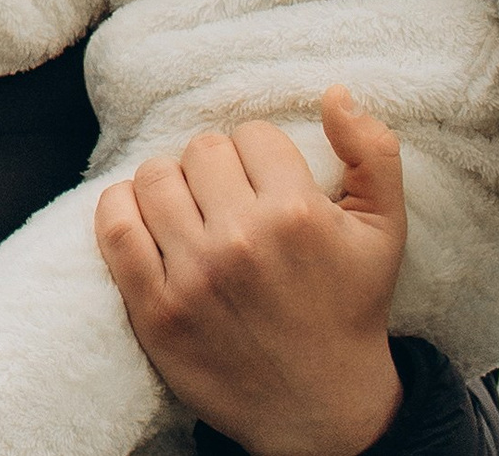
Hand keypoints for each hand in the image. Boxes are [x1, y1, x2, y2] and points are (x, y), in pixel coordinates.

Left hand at [94, 87, 405, 455]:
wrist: (321, 406)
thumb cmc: (349, 307)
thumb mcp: (384, 231)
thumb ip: (374, 153)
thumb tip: (336, 93)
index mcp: (297, 215)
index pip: (251, 135)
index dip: (260, 155)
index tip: (267, 184)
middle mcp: (242, 241)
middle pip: (200, 151)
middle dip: (217, 169)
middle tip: (231, 202)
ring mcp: (193, 276)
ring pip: (153, 177)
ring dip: (170, 186)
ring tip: (192, 212)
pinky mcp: (154, 308)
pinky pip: (114, 225)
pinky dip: (122, 209)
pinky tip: (148, 221)